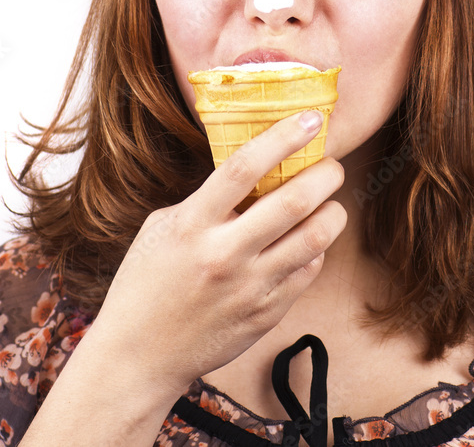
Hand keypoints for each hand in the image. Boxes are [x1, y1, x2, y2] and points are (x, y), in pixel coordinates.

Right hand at [87, 109, 347, 394]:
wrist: (139, 355)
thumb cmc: (147, 284)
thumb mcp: (164, 228)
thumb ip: (207, 201)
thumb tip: (255, 172)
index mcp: (192, 225)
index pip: (243, 167)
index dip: (283, 136)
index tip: (310, 118)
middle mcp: (224, 254)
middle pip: (293, 201)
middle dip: (326, 174)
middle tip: (333, 165)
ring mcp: (250, 287)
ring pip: (315, 238)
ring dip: (333, 212)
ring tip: (330, 203)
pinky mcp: (267, 313)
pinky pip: (309, 271)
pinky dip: (316, 250)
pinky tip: (308, 242)